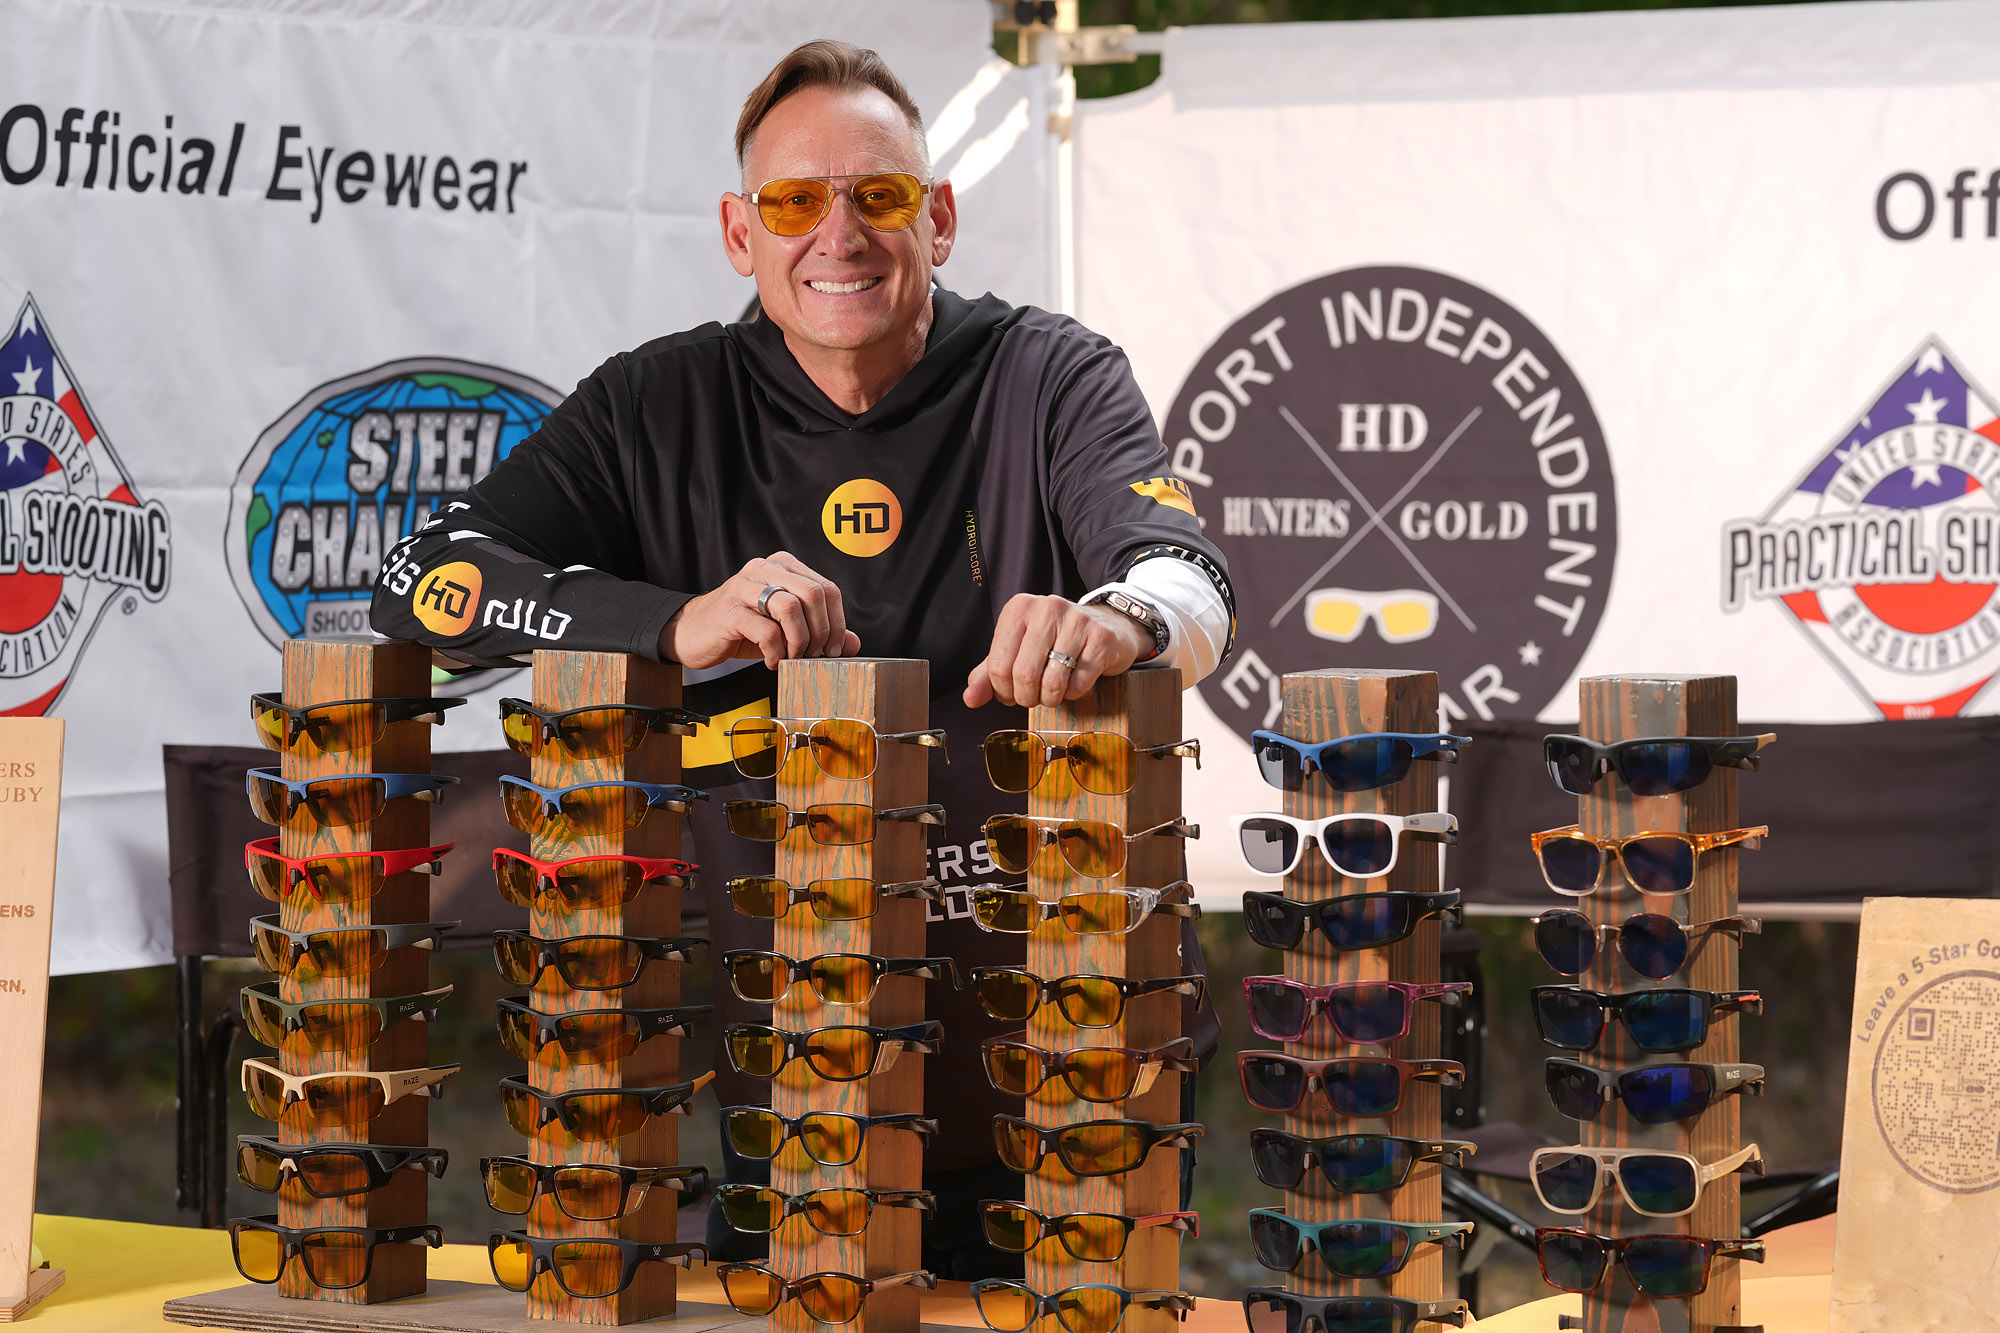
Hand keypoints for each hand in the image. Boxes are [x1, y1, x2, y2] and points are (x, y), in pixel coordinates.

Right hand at [660, 552, 860, 669]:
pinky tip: (771, 660)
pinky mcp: (729, 609)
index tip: (835, 649)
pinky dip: (775, 652)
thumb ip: (820, 632)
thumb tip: (855, 643)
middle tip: (815, 655)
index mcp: (783, 566)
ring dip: (799, 642)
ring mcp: (745, 585)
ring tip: (792, 658)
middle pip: (813, 594)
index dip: (838, 622)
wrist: (692, 633)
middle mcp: (765, 568)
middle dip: (822, 632)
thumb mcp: (785, 629)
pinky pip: (766, 630)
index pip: (827, 588)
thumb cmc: (741, 629)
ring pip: (790, 607)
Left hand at [963, 594, 1150, 708]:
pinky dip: (1074, 693)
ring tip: (1053, 691)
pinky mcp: (1101, 638)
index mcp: (1019, 608)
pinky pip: (1078, 684)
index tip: (1011, 692)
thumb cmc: (1057, 640)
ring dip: (1051, 698)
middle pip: (1023, 675)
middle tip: (1033, 696)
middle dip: (1026, 698)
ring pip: (1051, 683)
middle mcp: (1047, 608)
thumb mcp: (1018, 650)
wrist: (1107, 627)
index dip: (1002, 690)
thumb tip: (970, 698)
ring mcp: (1077, 621)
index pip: (997, 665)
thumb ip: (990, 673)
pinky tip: (1075, 680)